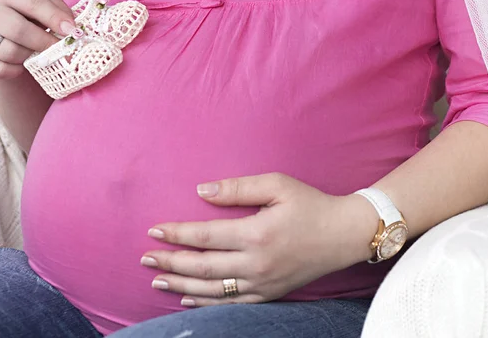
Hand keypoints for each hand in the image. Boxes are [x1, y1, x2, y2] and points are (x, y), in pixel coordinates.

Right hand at [0, 0, 76, 79]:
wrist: (3, 32)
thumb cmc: (29, 14)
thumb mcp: (45, 2)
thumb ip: (59, 9)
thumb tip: (70, 28)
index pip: (32, 2)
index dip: (54, 18)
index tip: (71, 31)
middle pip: (18, 30)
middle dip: (44, 42)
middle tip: (60, 49)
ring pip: (9, 51)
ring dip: (29, 56)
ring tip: (34, 51)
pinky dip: (16, 70)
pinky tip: (21, 62)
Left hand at [141, 173, 376, 306]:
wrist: (344, 234)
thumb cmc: (309, 203)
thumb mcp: (276, 184)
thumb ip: (237, 188)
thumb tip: (201, 192)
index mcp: (256, 234)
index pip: (205, 237)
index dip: (176, 234)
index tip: (153, 230)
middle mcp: (256, 264)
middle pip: (202, 267)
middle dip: (170, 262)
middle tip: (144, 259)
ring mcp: (263, 283)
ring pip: (212, 290)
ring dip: (181, 285)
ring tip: (156, 281)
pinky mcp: (270, 293)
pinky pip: (232, 303)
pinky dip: (206, 302)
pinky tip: (188, 298)